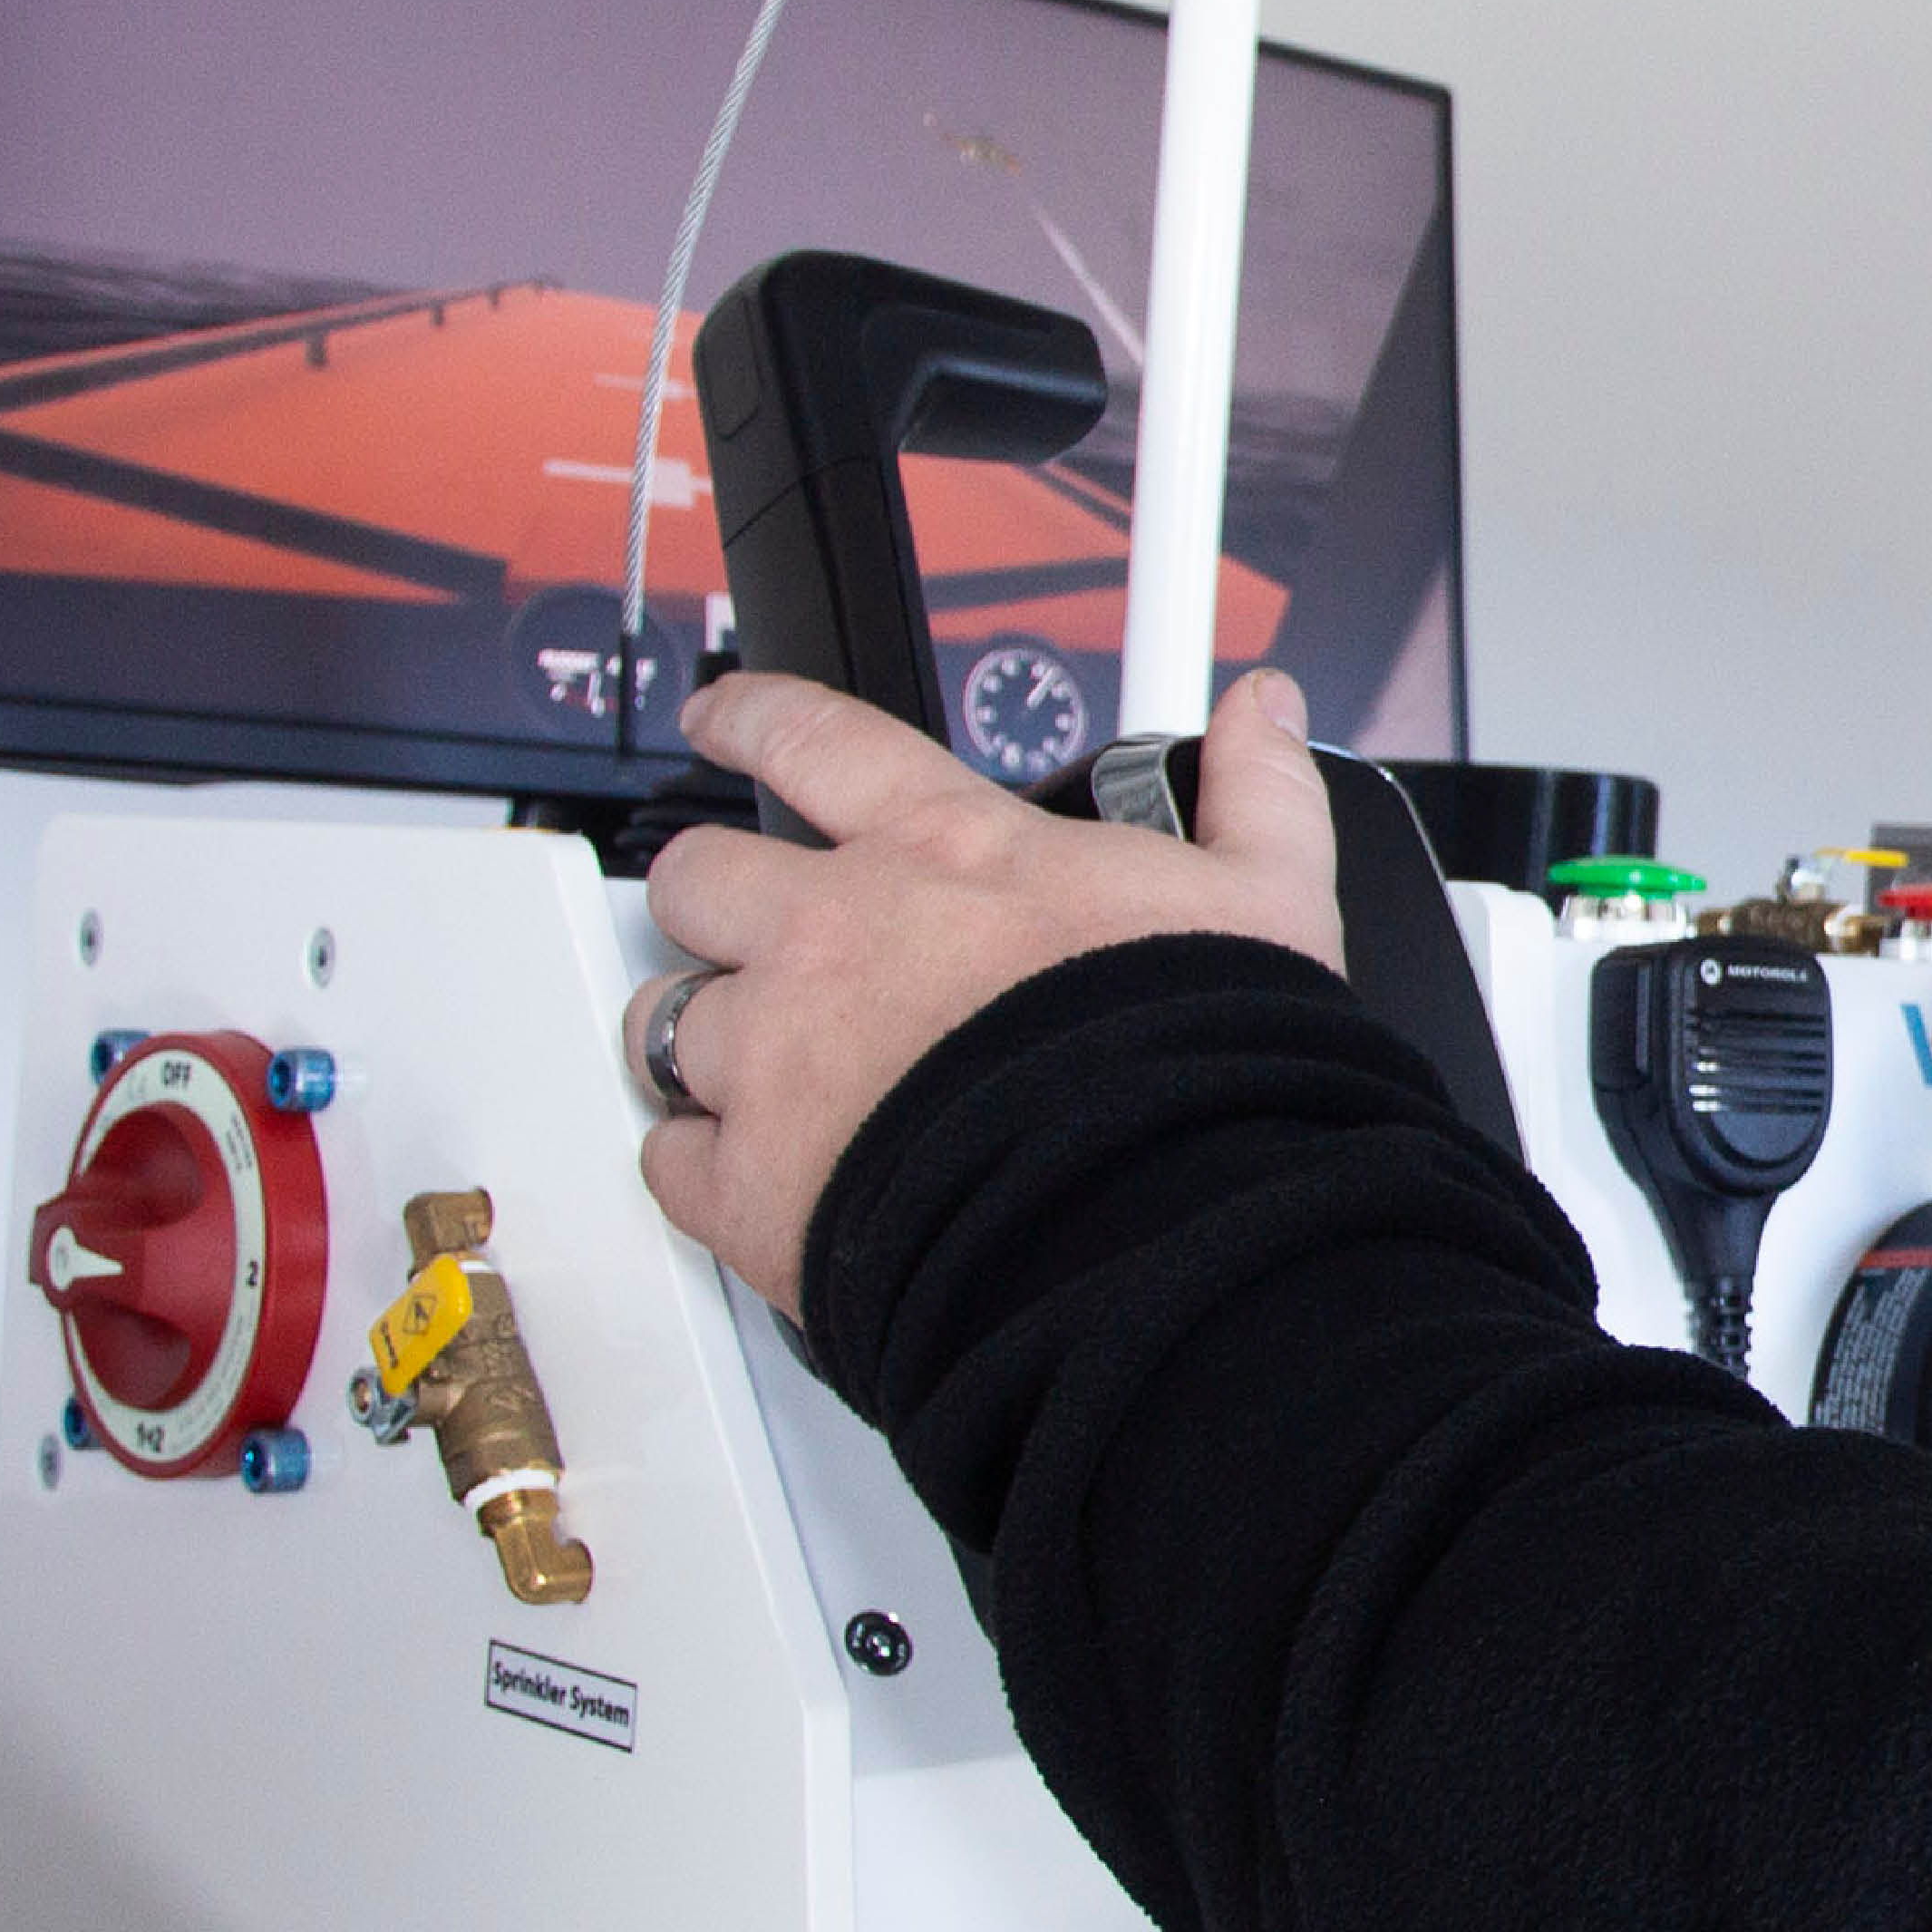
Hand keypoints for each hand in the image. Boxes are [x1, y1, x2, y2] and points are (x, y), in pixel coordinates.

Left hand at [629, 666, 1344, 1306]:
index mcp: (946, 854)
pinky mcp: (750, 1184)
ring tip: (762, 1073)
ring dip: (706, 1039)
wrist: (1156, 1219)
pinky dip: (700, 1163)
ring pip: (663, 1020)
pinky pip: (669, 1157)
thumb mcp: (1268, 898)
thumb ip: (1257, 791)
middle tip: (749, 929)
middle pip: (698, 877)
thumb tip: (1263, 712)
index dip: (752, 716)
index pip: (812, 740)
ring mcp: (776, 1061)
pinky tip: (757, 1172)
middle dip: (714, 898)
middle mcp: (833, 938)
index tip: (723, 718)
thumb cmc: (1202, 1064)